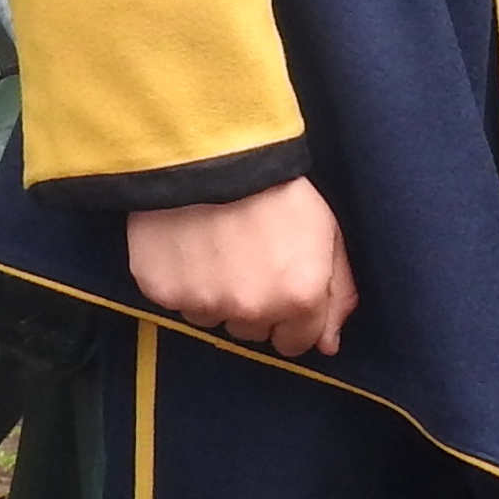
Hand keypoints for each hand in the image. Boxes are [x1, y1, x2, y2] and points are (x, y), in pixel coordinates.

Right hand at [128, 178, 356, 356]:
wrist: (212, 154)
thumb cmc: (277, 188)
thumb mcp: (326, 232)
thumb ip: (336, 292)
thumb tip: (328, 344)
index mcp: (299, 298)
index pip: (296, 344)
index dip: (292, 317)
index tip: (282, 288)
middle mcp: (250, 311)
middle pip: (252, 332)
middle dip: (254, 305)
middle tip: (250, 257)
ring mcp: (203, 305)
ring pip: (212, 317)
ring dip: (217, 294)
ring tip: (218, 246)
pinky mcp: (162, 293)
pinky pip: (176, 301)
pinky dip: (183, 281)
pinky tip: (190, 245)